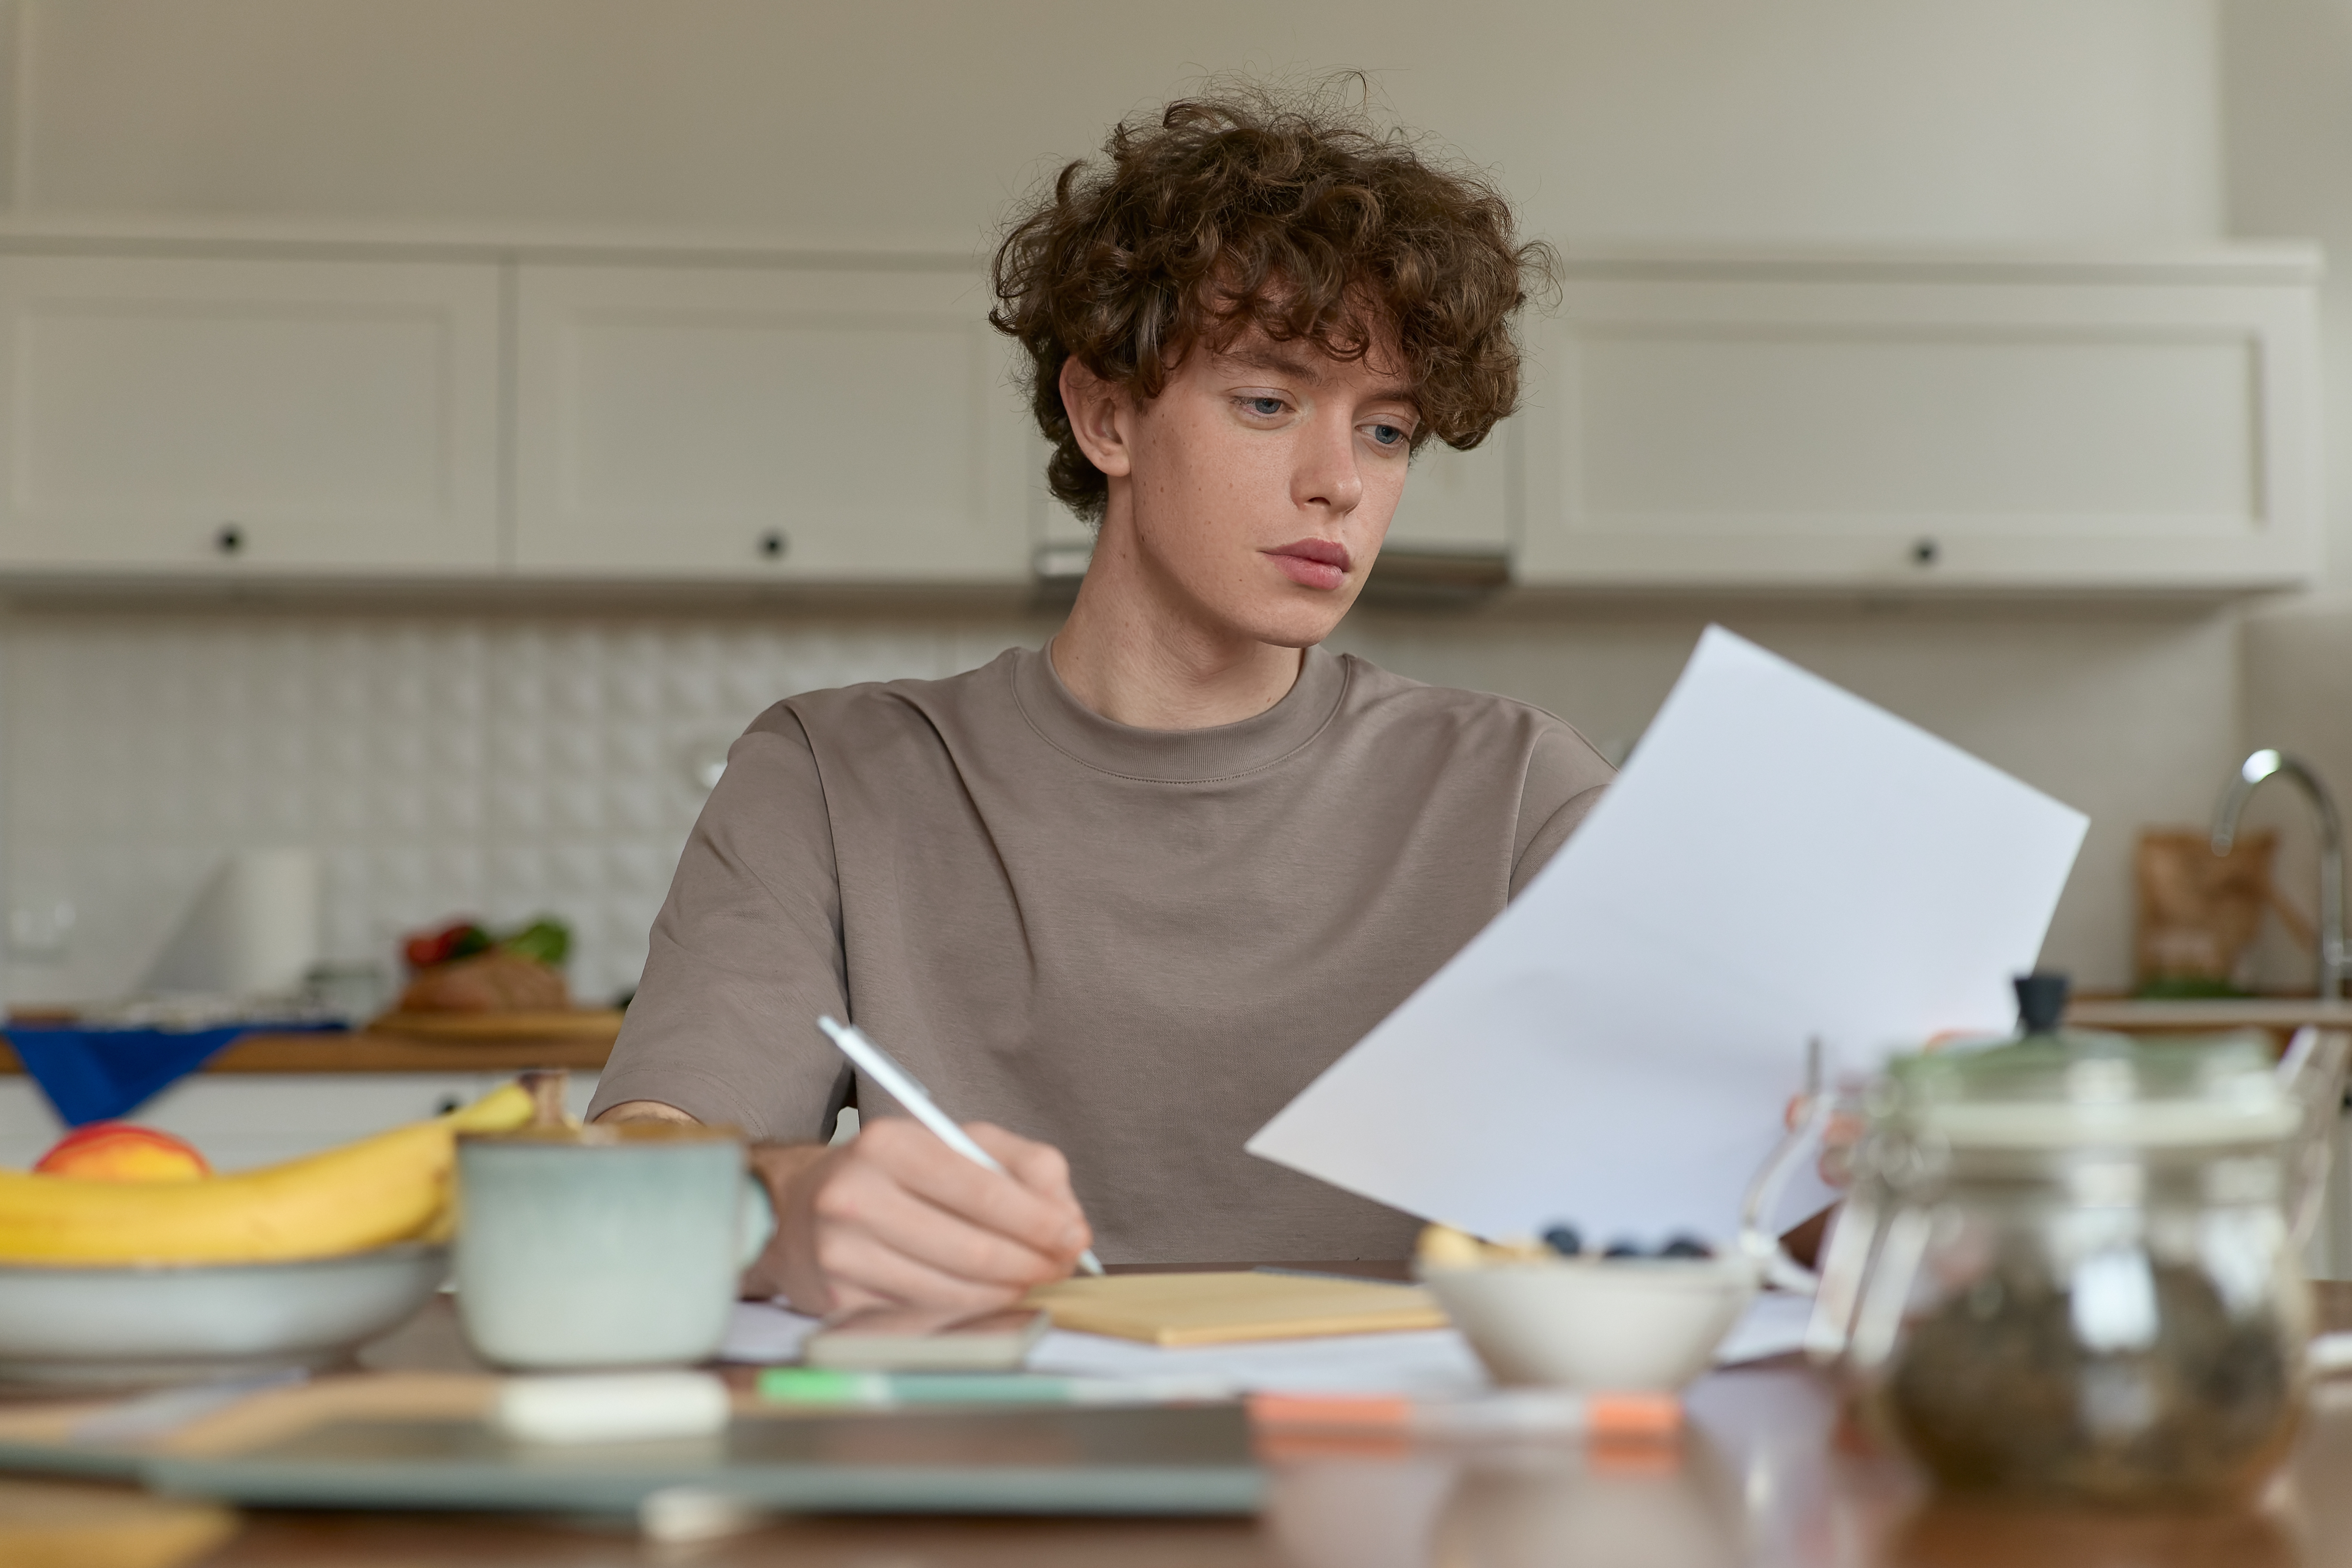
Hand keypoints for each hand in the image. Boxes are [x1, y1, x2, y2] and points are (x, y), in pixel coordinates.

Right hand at [743, 1118, 1092, 1316]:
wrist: (803, 1206)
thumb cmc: (894, 1174)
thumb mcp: (959, 1146)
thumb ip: (1025, 1169)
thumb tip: (1067, 1222)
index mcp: (889, 1145)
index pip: (981, 1189)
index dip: (1037, 1220)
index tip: (1073, 1236)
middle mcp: (856, 1197)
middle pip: (970, 1248)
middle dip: (1030, 1264)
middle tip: (1059, 1267)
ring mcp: (842, 1254)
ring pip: (952, 1290)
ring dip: (1004, 1293)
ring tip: (1027, 1281)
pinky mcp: (839, 1301)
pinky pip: (925, 1316)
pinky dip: (967, 1311)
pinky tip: (983, 1296)